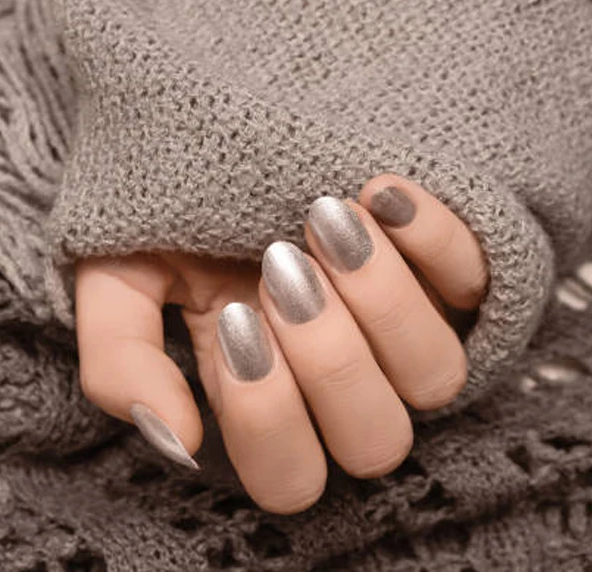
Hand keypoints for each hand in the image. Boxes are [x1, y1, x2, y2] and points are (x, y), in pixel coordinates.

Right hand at [74, 174, 488, 513]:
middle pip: (374, 442)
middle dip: (326, 356)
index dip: (266, 414)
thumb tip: (180, 441)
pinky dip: (433, 240)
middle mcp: (338, 373)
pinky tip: (376, 193)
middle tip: (279, 267)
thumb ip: (119, 361)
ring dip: (378, 300)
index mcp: (261, 390)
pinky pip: (478, 284)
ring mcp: (397, 323)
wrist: (211, 114)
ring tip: (325, 220)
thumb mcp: (113, 272)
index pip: (288, 477)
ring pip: (434, 377)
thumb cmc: (165, 202)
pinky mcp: (447, 265)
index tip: (230, 314)